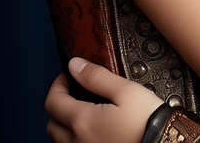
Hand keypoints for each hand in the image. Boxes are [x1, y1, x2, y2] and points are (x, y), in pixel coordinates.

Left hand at [45, 57, 162, 142]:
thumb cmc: (147, 121)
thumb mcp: (126, 91)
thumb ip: (97, 77)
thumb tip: (75, 65)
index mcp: (82, 121)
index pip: (53, 102)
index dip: (57, 84)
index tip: (68, 76)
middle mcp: (76, 142)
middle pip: (51, 123)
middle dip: (59, 105)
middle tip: (73, 93)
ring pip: (59, 140)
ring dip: (64, 125)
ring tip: (83, 112)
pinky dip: (74, 139)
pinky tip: (91, 131)